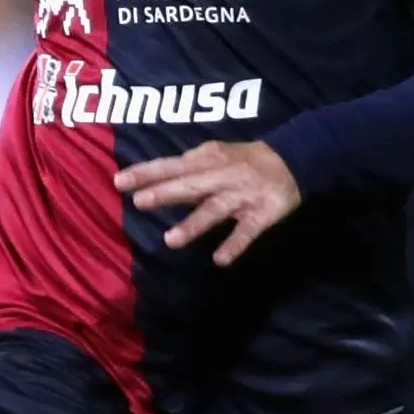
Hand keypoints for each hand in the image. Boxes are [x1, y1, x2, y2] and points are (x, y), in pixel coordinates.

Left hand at [114, 141, 300, 266]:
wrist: (293, 159)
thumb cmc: (243, 159)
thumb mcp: (215, 153)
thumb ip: (188, 166)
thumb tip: (155, 175)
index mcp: (208, 161)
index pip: (172, 166)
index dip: (147, 173)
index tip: (119, 181)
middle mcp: (222, 177)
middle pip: (191, 185)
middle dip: (166, 193)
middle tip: (139, 202)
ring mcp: (242, 196)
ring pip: (216, 210)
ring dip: (194, 224)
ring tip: (171, 241)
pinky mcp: (261, 214)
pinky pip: (247, 231)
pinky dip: (234, 244)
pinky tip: (219, 259)